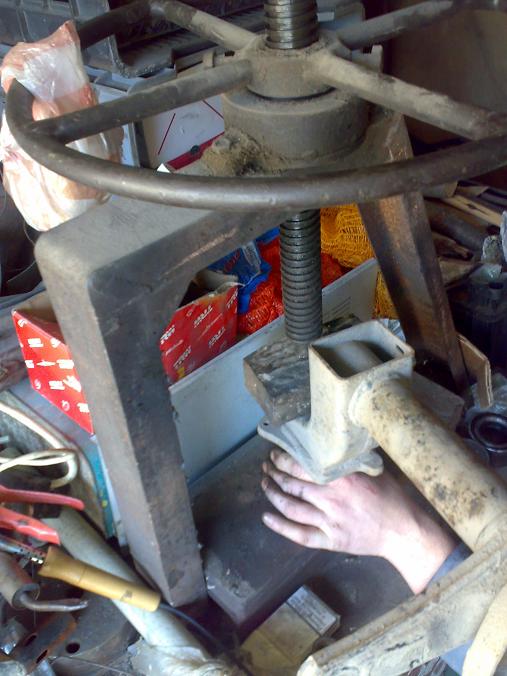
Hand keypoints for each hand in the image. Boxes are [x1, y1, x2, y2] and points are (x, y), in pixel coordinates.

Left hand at [261, 450, 455, 593]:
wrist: (402, 532)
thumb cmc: (390, 497)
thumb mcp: (371, 470)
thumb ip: (349, 460)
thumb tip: (330, 445)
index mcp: (342, 478)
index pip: (303, 465)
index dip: (284, 459)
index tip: (276, 454)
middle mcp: (332, 498)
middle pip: (293, 484)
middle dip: (275, 473)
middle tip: (267, 467)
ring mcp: (329, 521)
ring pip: (291, 507)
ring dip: (273, 495)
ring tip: (266, 484)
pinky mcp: (330, 541)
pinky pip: (299, 534)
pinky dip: (280, 526)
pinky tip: (266, 517)